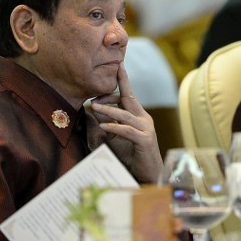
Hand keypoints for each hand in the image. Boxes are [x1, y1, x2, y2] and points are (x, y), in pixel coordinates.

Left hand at [90, 63, 161, 183]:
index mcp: (138, 116)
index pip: (129, 95)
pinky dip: (114, 127)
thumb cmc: (131, 157)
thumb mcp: (116, 138)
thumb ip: (108, 125)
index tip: (118, 65)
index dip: (123, 80)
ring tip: (94, 107)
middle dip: (112, 93)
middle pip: (128, 99)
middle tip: (93, 96)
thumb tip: (92, 113)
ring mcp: (146, 129)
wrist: (149, 175)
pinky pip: (127, 131)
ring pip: (125, 115)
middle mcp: (144, 119)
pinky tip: (103, 126)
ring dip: (108, 110)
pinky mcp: (145, 140)